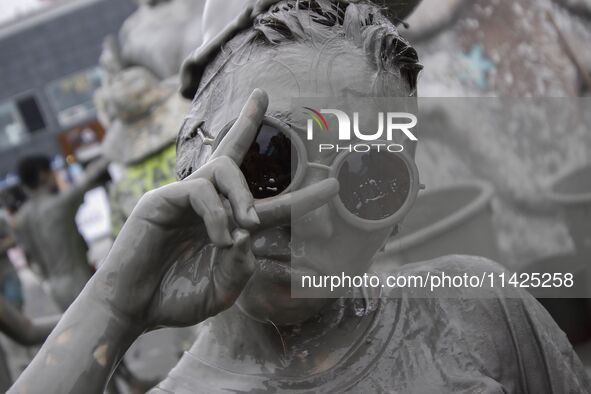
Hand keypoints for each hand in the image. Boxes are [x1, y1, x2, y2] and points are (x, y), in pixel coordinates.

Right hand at [94, 89, 337, 329]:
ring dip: (243, 194)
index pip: (267, 202)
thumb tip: (249, 233)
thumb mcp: (221, 289)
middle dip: (247, 121)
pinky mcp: (160, 199)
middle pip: (231, 153)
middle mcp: (207, 204)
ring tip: (248, 225)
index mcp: (227, 225)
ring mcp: (183, 198)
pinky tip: (219, 239)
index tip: (336, 185)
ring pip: (223, 168)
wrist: (133, 309)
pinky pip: (200, 192)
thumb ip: (242, 267)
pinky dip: (217, 216)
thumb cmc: (175, 297)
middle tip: (262, 96)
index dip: (301, 195)